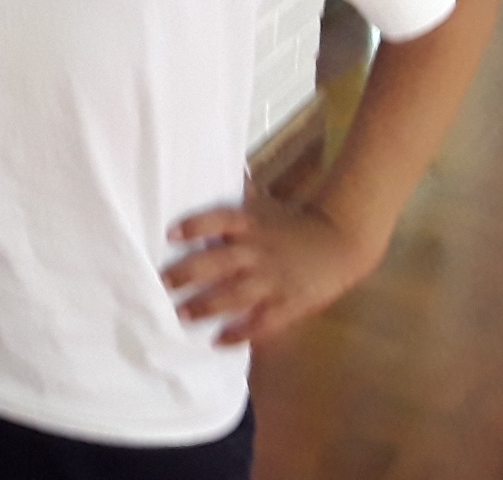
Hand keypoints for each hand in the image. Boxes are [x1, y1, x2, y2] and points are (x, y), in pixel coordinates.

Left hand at [163, 184, 384, 346]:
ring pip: (235, 295)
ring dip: (206, 306)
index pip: (219, 220)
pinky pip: (261, 322)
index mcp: (250, 224)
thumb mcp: (264, 204)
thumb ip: (238, 192)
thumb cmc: (293, 222)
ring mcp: (273, 280)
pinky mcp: (288, 304)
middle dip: (188, 274)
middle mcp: (257, 251)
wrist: (341, 242)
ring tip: (181, 315)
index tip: (170, 235)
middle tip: (162, 283)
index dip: (196, 226)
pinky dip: (239, 333)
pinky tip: (217, 341)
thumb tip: (214, 162)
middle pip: (219, 262)